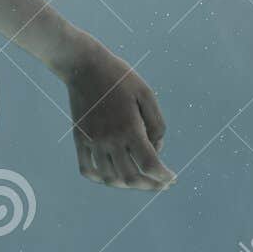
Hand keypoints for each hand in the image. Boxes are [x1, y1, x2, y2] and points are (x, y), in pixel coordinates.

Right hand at [60, 38, 173, 190]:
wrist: (84, 66)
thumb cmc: (120, 77)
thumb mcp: (146, 94)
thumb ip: (157, 123)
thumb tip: (157, 148)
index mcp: (129, 127)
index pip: (150, 165)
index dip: (163, 177)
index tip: (172, 178)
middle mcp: (110, 139)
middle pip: (131, 178)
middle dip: (150, 185)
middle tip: (161, 183)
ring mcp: (92, 141)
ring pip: (110, 178)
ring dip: (127, 185)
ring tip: (139, 180)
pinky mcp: (80, 139)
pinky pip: (88, 169)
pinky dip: (101, 178)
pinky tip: (112, 177)